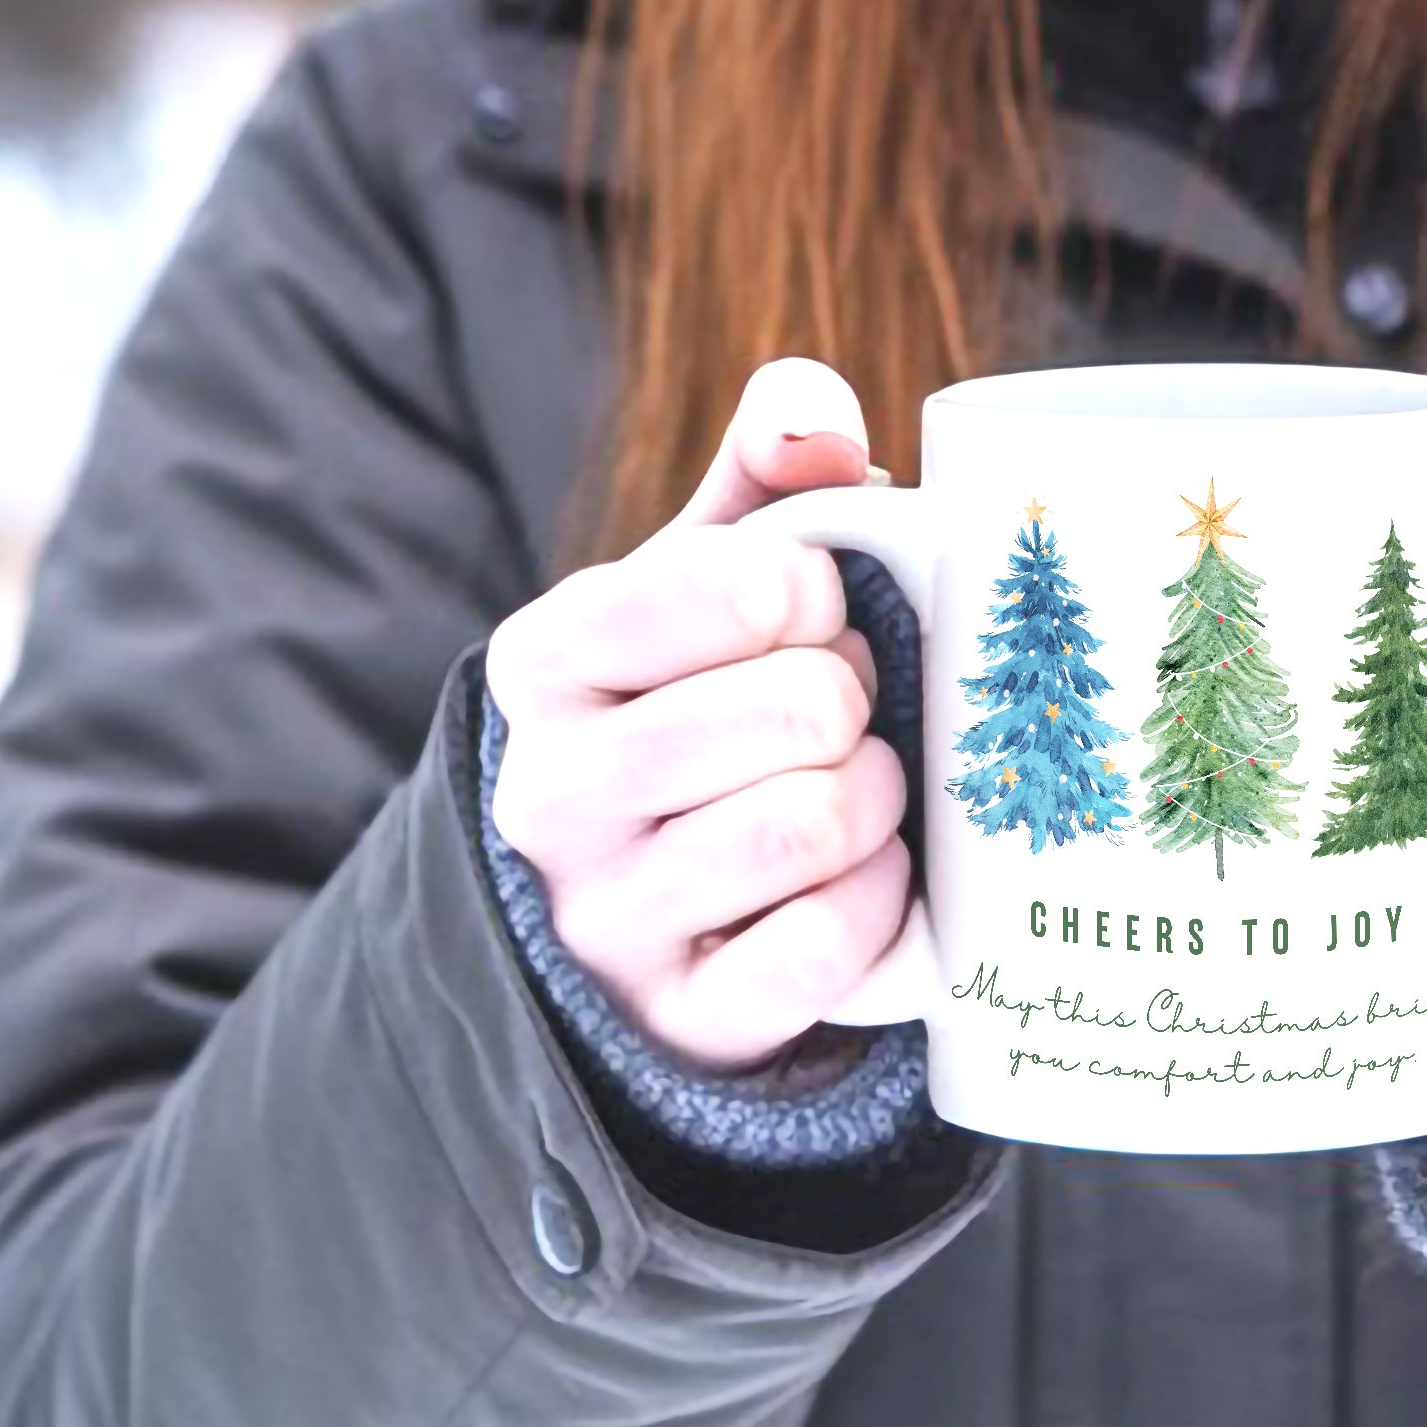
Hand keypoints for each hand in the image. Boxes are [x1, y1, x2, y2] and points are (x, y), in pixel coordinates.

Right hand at [484, 358, 908, 1072]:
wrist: (635, 900)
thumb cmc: (695, 701)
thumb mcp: (704, 580)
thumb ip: (764, 474)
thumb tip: (813, 408)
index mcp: (548, 656)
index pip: (745, 585)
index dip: (815, 591)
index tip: (807, 612)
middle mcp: (552, 790)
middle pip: (801, 710)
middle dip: (855, 698)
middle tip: (838, 707)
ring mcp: (607, 918)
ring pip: (817, 825)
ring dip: (877, 796)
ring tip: (854, 782)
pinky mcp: (680, 1018)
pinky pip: (828, 946)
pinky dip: (878, 904)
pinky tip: (859, 878)